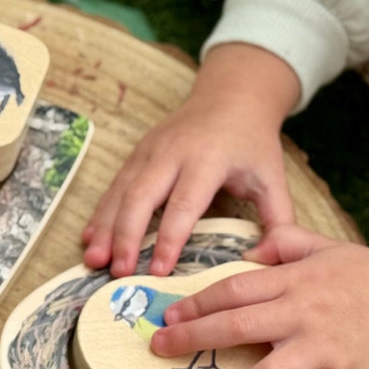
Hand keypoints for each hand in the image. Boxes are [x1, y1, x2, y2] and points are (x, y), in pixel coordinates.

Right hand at [82, 43, 299, 277]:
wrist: (232, 96)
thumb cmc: (252, 143)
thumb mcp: (273, 177)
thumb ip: (278, 219)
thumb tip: (273, 262)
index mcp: (208, 159)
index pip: (184, 204)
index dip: (170, 238)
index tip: (159, 271)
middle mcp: (173, 153)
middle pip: (142, 197)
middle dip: (127, 236)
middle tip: (118, 272)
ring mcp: (150, 151)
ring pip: (121, 192)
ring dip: (105, 228)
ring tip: (94, 261)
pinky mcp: (137, 154)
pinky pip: (114, 186)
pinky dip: (100, 213)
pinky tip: (90, 238)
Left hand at [152, 225, 368, 368]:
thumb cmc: (367, 278)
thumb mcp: (326, 247)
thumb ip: (284, 243)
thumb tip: (246, 251)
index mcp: (296, 281)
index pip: (234, 289)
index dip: (196, 302)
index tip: (169, 314)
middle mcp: (304, 314)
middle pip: (237, 326)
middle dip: (191, 339)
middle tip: (160, 348)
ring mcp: (322, 348)